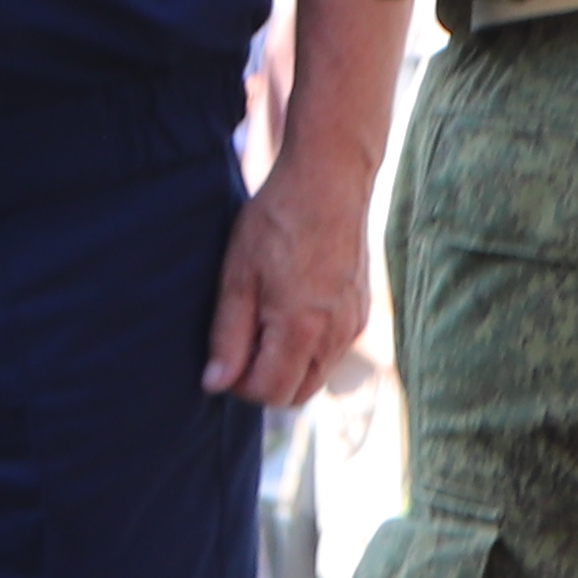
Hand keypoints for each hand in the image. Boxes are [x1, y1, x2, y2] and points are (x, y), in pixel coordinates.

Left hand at [200, 151, 373, 408]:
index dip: (240, 386)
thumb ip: (227, 336)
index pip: (271, 392)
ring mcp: (353, 324)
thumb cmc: (276, 223)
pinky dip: (309, 347)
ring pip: (317, 373)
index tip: (223, 361)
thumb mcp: (237, 277)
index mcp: (302, 330)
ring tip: (262, 322)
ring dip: (288, 366)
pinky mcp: (362, 310)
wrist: (327, 184)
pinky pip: (333, 349)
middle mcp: (336, 335)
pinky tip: (289, 309)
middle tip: (239, 347)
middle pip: (299, 393)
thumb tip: (216, 384)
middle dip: (266, 383)